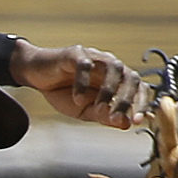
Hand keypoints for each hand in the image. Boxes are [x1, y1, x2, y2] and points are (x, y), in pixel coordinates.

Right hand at [9, 41, 151, 127]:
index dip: (141, 104)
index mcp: (117, 80)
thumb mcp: (84, 111)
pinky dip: (83, 83)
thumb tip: (126, 125)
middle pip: (130, 77)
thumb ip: (104, 116)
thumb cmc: (63, 93)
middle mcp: (110, 66)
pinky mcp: (76, 53)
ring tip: (97, 109)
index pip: (138, 88)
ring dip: (109, 91)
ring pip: (114, 68)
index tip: (137, 122)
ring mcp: (95, 57)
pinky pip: (85, 65)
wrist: (36, 76)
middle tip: (116, 119)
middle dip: (126, 100)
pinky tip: (77, 99)